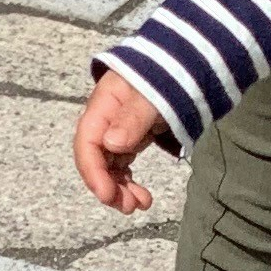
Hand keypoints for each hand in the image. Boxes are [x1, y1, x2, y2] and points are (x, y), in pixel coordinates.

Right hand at [73, 66, 169, 212]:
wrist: (183, 63)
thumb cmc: (166, 74)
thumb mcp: (152, 94)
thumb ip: (133, 117)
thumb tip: (112, 144)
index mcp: (102, 105)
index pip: (87, 144)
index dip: (93, 172)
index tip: (107, 195)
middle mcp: (104, 120)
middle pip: (96, 160)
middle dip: (109, 187)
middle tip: (131, 206)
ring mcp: (116, 130)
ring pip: (109, 167)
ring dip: (120, 189)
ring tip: (142, 204)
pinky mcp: (129, 137)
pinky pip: (122, 165)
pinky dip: (128, 182)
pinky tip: (141, 195)